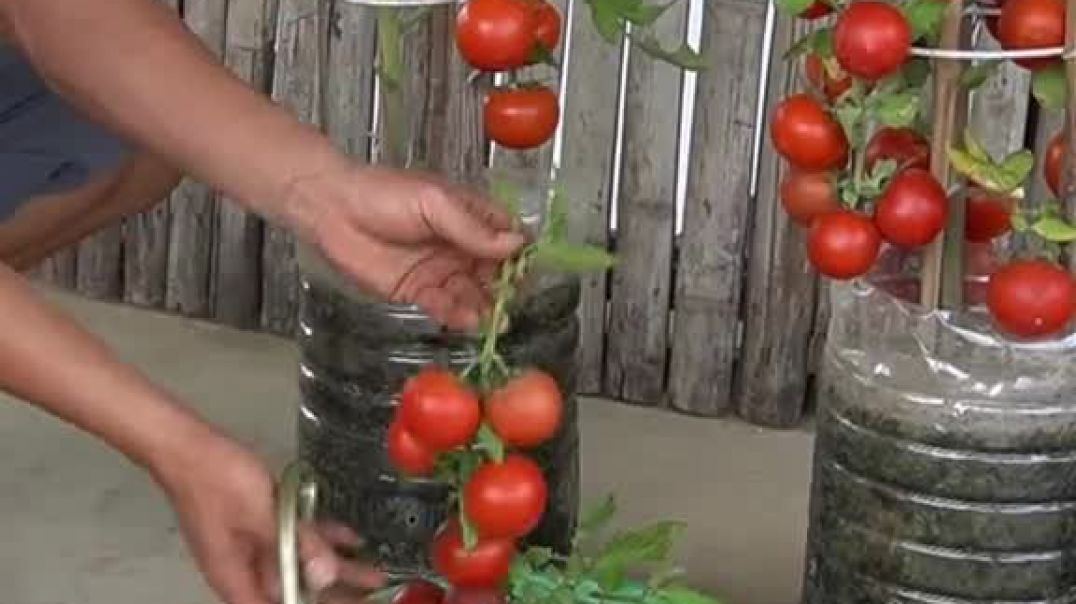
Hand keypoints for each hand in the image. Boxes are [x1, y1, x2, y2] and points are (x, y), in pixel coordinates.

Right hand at [156, 433, 384, 603]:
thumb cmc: (217, 483)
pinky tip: (350, 538)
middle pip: (294, 591)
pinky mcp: (260, 523)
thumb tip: (327, 577)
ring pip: (300, 564)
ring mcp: (253, 546)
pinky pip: (295, 538)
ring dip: (334, 566)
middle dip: (334, 593)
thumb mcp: (262, 515)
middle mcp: (245, 569)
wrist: (188, 446)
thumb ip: (298, 545)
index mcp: (236, 578)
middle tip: (372, 589)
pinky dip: (320, 539)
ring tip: (373, 569)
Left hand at [284, 165, 527, 330]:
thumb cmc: (383, 194)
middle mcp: (459, 245)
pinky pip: (445, 307)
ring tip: (491, 318)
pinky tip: (467, 320)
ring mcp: (440, 270)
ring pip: (472, 293)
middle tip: (511, 301)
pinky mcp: (419, 292)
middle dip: (505, 287)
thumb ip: (473, 227)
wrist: (333, 210)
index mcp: (469, 216)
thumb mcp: (435, 203)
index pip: (506, 236)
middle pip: (494, 271)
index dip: (520, 253)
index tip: (527, 269)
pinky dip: (458, 315)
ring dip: (484, 306)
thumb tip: (515, 243)